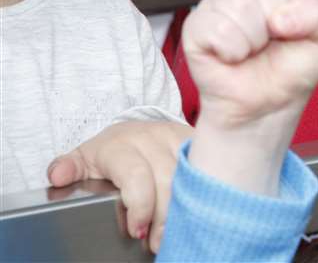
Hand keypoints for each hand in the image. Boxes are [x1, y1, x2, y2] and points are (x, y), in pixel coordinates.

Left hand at [47, 120, 191, 252]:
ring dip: (183, 208)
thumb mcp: (84, 159)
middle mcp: (152, 137)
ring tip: (173, 233)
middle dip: (163, 217)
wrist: (136, 130)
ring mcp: (177, 137)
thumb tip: (58, 177)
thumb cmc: (109, 153)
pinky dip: (200, 192)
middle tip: (156, 242)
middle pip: (167, 180)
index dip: (140, 207)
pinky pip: (204, 166)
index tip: (137, 232)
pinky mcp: (196, 141)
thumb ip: (68, 169)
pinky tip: (195, 210)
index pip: (136, 176)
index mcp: (120, 144)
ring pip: (189, 175)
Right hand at [184, 0, 317, 195]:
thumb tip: (280, 17)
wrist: (265, 107)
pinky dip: (231, 50)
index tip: (295, 29)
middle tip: (271, 43)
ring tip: (252, 51)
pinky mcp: (196, 25)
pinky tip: (232, 57)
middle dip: (276, 25)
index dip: (301, 6)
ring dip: (253, 40)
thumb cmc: (293, 69)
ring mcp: (219, 3)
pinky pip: (216, 27)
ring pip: (240, 4)